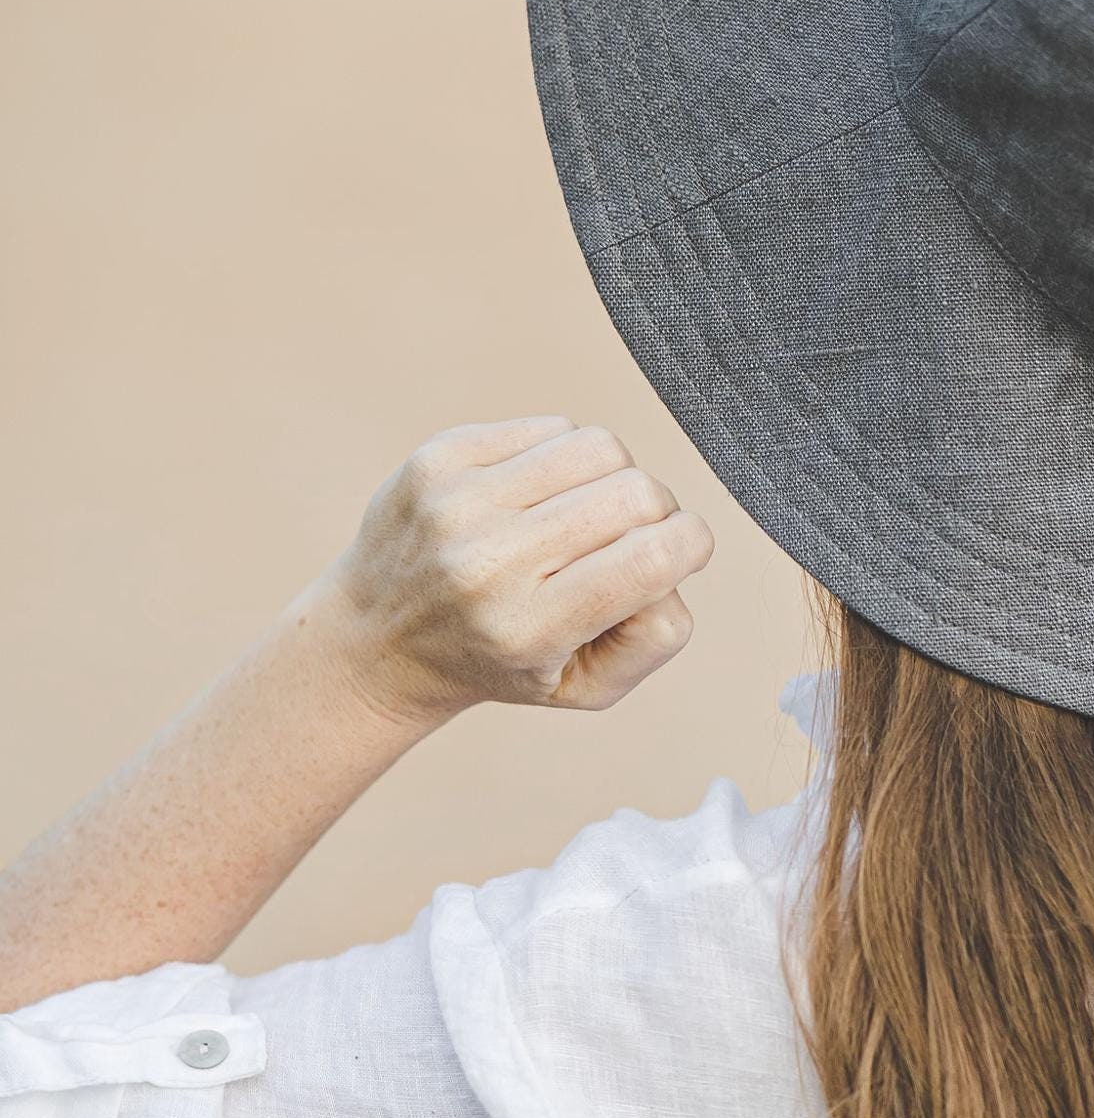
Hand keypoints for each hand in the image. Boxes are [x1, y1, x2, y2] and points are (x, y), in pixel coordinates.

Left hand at [318, 417, 714, 722]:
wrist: (379, 639)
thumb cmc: (501, 662)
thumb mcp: (585, 688)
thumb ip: (654, 637)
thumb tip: (674, 556)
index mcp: (528, 629)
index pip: (648, 559)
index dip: (690, 546)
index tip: (682, 553)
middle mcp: (488, 562)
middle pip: (635, 494)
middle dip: (657, 513)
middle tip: (629, 541)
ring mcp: (459, 501)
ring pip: (599, 447)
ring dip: (612, 479)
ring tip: (583, 516)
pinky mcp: (441, 456)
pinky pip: (551, 429)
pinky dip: (563, 459)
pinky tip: (537, 497)